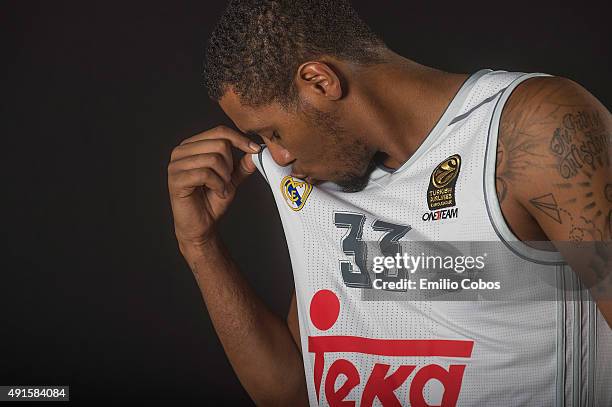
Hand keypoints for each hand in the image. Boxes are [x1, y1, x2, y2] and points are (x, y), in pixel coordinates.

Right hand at [168, 125, 259, 255]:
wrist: (201, 224)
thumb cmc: (212, 200)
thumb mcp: (231, 178)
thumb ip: (241, 164)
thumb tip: (255, 151)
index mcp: (192, 145)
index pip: (219, 131)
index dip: (240, 139)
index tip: (255, 150)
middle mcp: (181, 151)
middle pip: (219, 144)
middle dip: (230, 165)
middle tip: (227, 180)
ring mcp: (176, 164)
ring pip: (213, 159)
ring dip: (224, 177)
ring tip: (222, 188)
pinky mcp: (175, 179)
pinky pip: (204, 174)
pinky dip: (217, 185)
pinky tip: (217, 193)